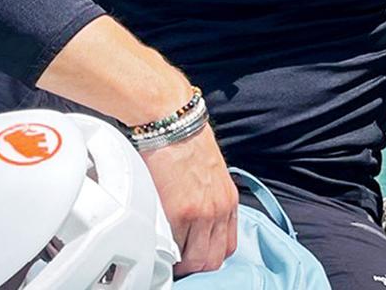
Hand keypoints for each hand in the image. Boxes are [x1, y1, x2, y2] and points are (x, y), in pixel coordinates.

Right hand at [140, 126, 237, 274]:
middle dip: (195, 265)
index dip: (210, 254)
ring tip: (165, 253)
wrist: (171, 120)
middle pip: (213, 260)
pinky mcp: (179, 212)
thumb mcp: (210, 172)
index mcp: (228, 200)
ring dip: (179, 261)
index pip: (228, 245)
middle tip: (177, 261)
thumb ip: (208, 197)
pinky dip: (165, 249)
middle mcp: (219, 209)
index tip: (194, 254)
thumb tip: (195, 219)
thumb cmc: (185, 141)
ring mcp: (200, 213)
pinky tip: (157, 240)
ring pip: (195, 260)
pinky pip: (173, 246)